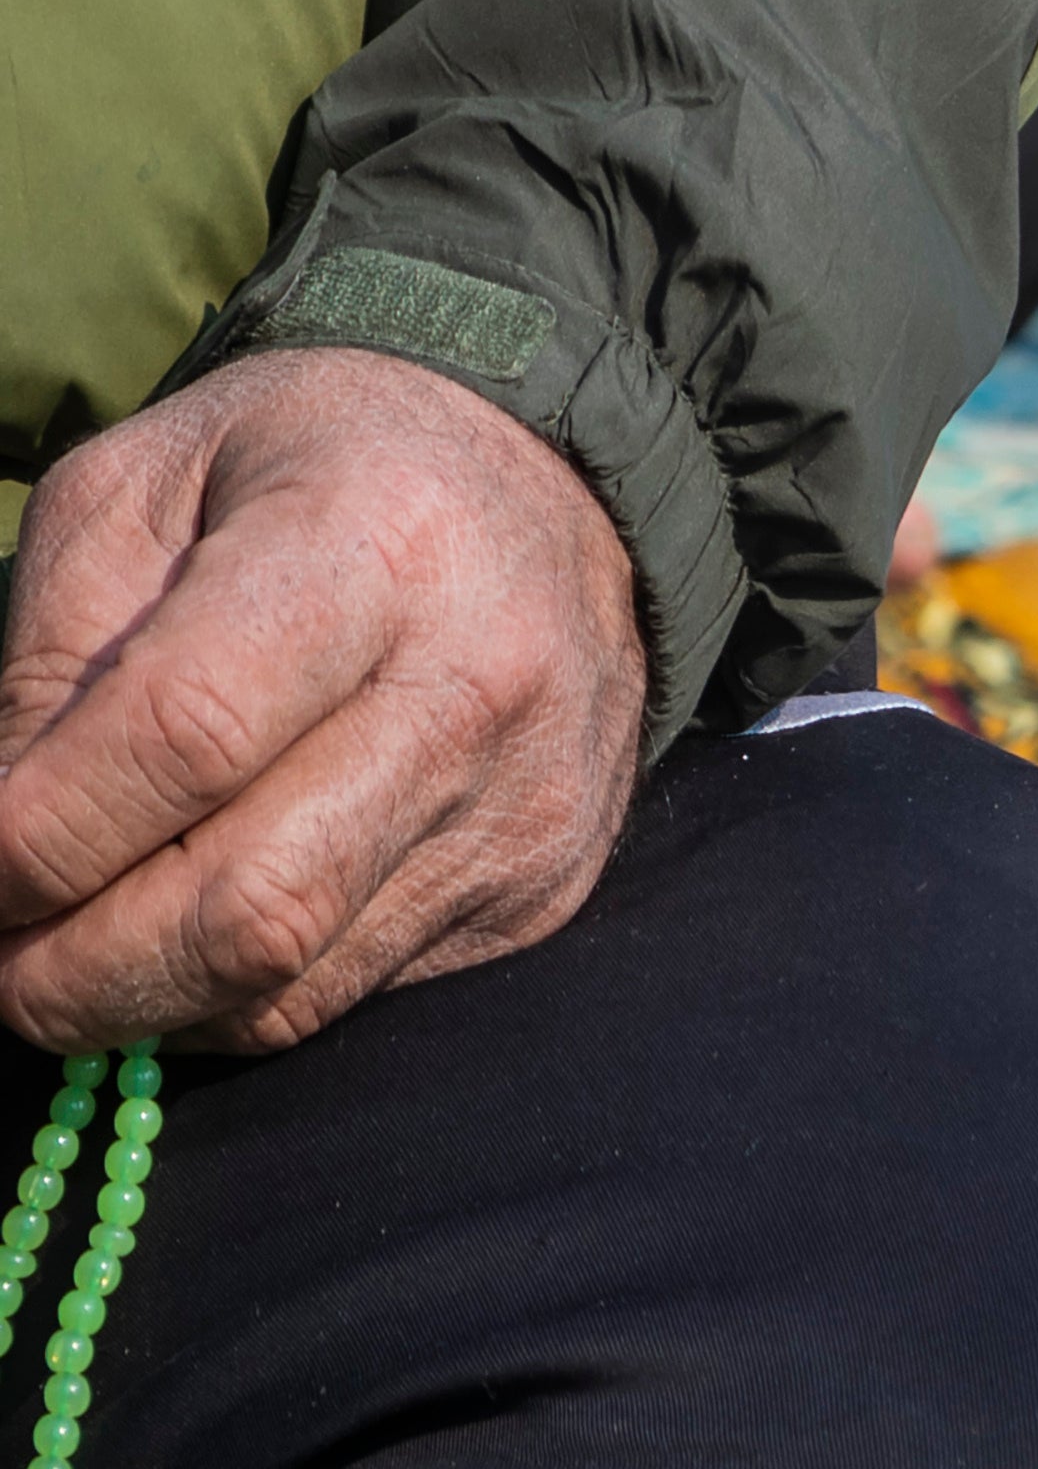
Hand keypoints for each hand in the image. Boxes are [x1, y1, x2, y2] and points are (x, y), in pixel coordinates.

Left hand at [0, 348, 644, 1054]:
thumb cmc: (306, 472)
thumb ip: (50, 661)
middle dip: (73, 976)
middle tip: (0, 960)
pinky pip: (347, 991)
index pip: (187, 736)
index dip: (42, 835)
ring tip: (86, 937)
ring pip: (288, 983)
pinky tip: (206, 910)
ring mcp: (524, 800)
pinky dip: (237, 987)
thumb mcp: (134, 492)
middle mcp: (477, 684)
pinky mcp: (543, 884)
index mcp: (372, 543)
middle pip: (250, 908)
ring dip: (143, 996)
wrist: (550, 486)